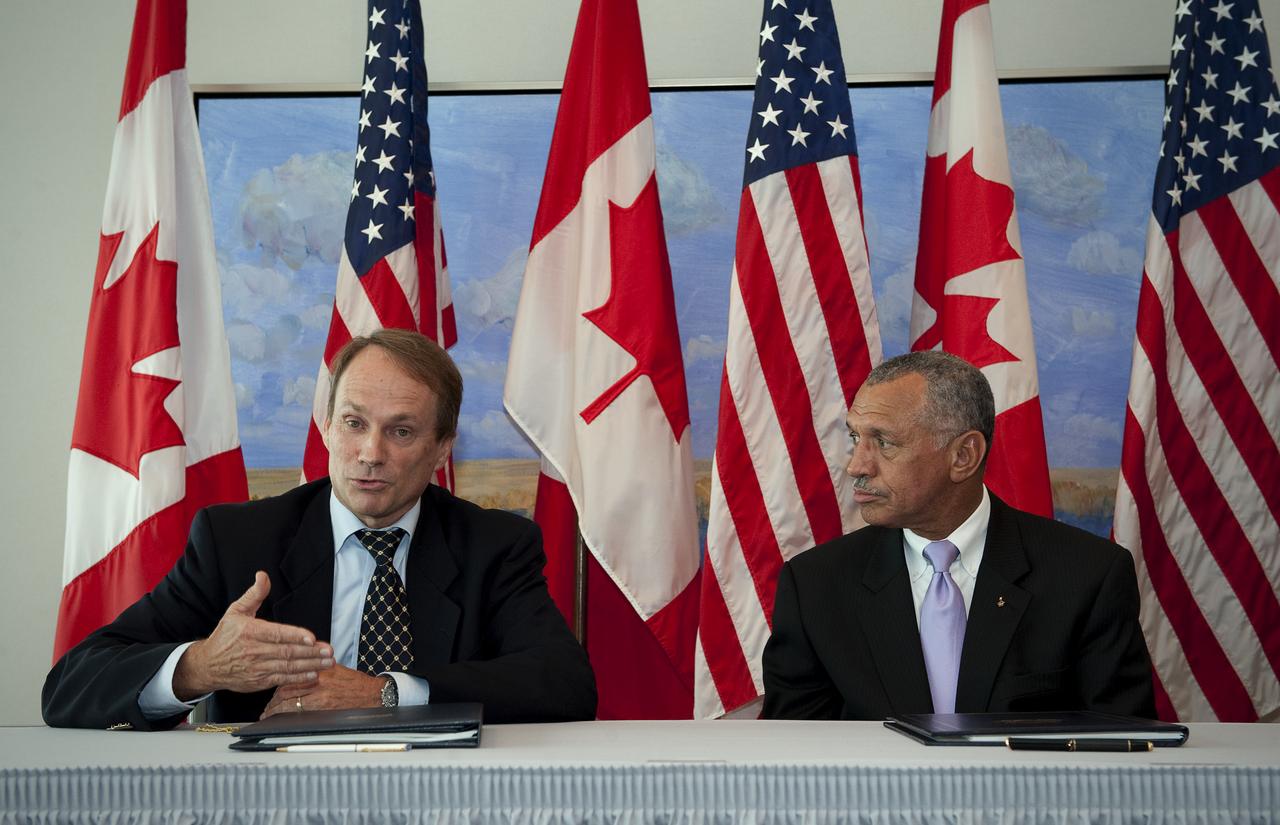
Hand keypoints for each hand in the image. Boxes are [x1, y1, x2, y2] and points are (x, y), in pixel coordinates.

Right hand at [172, 571, 333, 699]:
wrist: (207, 665)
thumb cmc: (224, 636)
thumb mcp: (236, 611)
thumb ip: (254, 594)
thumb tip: (263, 576)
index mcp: (250, 632)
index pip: (276, 634)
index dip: (295, 636)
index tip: (312, 637)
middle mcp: (254, 651)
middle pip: (286, 652)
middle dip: (310, 652)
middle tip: (329, 651)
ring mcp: (257, 668)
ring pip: (287, 667)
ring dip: (310, 665)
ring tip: (328, 663)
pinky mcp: (258, 681)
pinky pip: (281, 680)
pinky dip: (298, 678)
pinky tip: (313, 675)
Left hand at [260, 664, 385, 717]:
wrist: (372, 694)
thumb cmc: (354, 683)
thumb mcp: (335, 668)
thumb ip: (316, 668)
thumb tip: (297, 671)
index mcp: (319, 667)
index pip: (290, 675)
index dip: (277, 685)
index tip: (272, 693)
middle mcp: (317, 679)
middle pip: (285, 689)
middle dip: (273, 701)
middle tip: (267, 708)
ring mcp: (320, 694)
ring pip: (289, 702)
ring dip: (276, 710)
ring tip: (269, 715)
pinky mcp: (323, 707)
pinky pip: (299, 713)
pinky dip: (286, 717)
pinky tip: (282, 721)